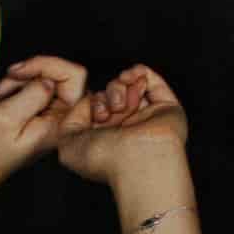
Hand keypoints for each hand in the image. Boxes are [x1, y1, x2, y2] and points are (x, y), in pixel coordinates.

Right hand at [0, 54, 89, 195]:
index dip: (49, 66)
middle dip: (28, 72)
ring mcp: (47, 117)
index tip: (20, 73)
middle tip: (4, 85)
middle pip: (60, 74)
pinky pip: (31, 86)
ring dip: (16, 80)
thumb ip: (33, 95)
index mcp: (59, 124)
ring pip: (43, 77)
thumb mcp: (6, 118)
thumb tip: (49, 79)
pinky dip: (12, 86)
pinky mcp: (35, 114)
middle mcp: (59, 120)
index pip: (76, 77)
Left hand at [52, 63, 188, 191]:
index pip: (95, 107)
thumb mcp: (67, 142)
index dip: (90, 104)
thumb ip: (70, 117)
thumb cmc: (104, 160)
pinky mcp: (166, 107)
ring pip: (127, 86)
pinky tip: (129, 79)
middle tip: (106, 115)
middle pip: (110, 95)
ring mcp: (146, 117)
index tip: (94, 116)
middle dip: (104, 98)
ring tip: (120, 105)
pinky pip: (149, 78)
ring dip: (118, 88)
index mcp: (106, 139)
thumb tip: (88, 99)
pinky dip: (136, 72)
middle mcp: (126, 129)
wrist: (137, 160)